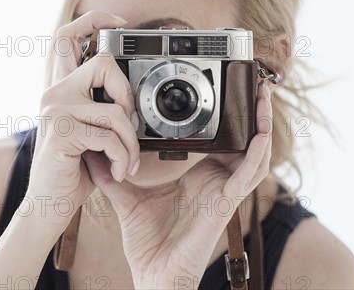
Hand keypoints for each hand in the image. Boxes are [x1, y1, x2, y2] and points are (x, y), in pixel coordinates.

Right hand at [24, 10, 140, 227]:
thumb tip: (131, 101)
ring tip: (126, 161)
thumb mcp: (90, 132)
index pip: (67, 36)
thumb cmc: (73, 169)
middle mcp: (53, 92)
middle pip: (103, 63)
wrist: (49, 205)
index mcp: (60, 88)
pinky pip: (111, 136)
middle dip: (128, 94)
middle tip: (129, 123)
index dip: (94, 19)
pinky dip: (122, 158)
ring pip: (115, 110)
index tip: (119, 22)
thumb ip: (101, 109)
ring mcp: (55, 108)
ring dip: (131, 142)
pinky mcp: (61, 130)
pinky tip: (116, 171)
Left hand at [83, 82, 272, 288]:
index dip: (222, 120)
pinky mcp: (227, 204)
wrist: (155, 275)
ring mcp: (224, 192)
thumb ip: (110, 172)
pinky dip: (258, 153)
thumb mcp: (125, 196)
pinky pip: (250, 175)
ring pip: (253, 152)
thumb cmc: (147, 243)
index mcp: (196, 177)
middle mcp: (215, 181)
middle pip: (241, 141)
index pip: (216, 142)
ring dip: (260, 124)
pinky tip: (259, 134)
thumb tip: (91, 149)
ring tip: (262, 96)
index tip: (214, 94)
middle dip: (249, 113)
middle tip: (250, 83)